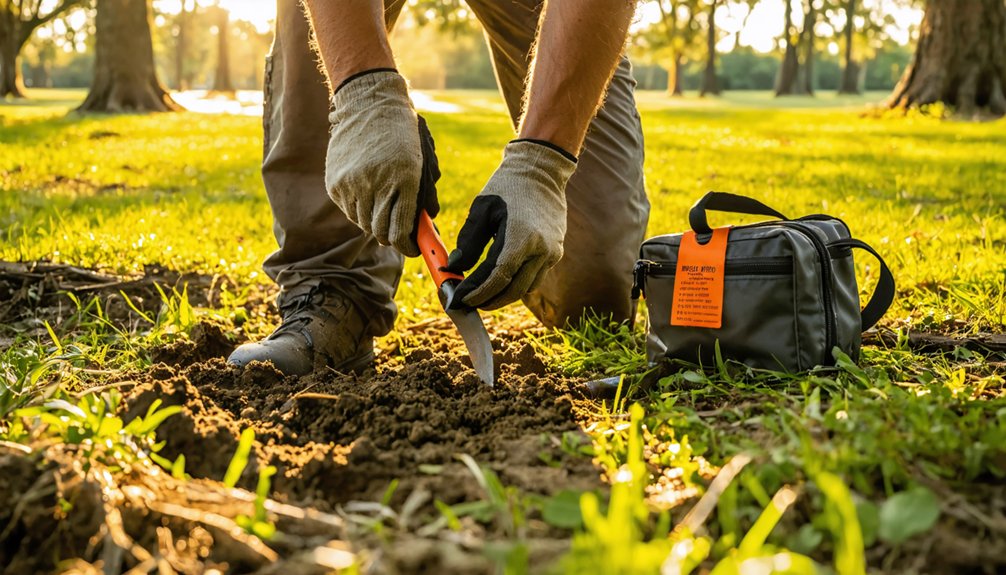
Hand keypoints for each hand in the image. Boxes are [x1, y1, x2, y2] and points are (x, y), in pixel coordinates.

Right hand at [324, 70, 438, 256]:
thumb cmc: (402, 134)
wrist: (368, 103)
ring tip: (382, 206)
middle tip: (399, 234)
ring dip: (375, 222)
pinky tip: (366, 193)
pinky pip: (349, 210)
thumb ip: (422, 196)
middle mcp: (375, 183)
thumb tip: (423, 228)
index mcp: (403, 178)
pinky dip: (359, 209)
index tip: (414, 249)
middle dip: (392, 238)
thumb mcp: (421, 162)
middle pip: (381, 233)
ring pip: (363, 224)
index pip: (402, 230)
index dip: (409, 246)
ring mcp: (351, 184)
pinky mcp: (335, 184)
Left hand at [443, 140, 576, 309]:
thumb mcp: (482, 209)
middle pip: (513, 290)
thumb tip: (453, 268)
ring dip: (504, 295)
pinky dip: (517, 283)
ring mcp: (552, 252)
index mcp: (521, 237)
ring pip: (526, 287)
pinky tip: (501, 281)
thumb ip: (468, 242)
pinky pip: (535, 277)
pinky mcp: (556, 252)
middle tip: (468, 302)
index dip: (476, 292)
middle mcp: (541, 249)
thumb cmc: (508, 186)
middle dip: (489, 300)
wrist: (541, 170)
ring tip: (482, 294)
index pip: (497, 277)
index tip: (459, 299)